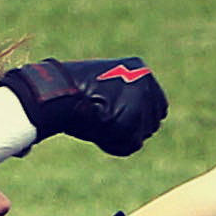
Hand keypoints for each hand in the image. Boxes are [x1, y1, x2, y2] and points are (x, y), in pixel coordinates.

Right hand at [2, 57, 167, 155]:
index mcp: (140, 70)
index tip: (118, 124)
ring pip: (140, 135)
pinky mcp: (132, 119)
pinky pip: (129, 145)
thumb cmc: (72, 91)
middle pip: (151, 122)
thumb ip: (119, 98)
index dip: (139, 121)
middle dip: (131, 130)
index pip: (156, 106)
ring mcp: (141, 100)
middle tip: (105, 126)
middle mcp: (146, 82)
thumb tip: (124, 120)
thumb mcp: (101, 87)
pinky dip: (114, 145)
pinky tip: (97, 133)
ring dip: (121, 137)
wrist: (59, 91)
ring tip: (98, 126)